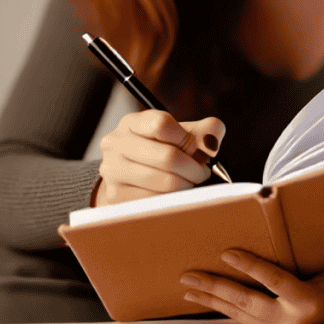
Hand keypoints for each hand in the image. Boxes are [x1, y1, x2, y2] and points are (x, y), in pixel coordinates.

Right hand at [94, 111, 225, 206]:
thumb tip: (211, 142)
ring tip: (189, 183)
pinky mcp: (116, 196)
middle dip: (194, 168)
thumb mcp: (182, 136)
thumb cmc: (162, 153)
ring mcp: (112, 170)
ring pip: (165, 181)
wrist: (132, 180)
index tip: (198, 148)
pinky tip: (175, 194)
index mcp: (132, 122)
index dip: (187, 138)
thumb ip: (204, 132)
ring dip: (186, 185)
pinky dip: (173, 199)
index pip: (161, 124)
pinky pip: (157, 201)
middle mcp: (116, 143)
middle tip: (202, 173)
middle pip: (167, 156)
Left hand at [180, 250, 323, 323]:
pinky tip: (212, 304)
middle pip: (246, 301)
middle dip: (215, 287)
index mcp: (307, 302)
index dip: (249, 266)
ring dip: (212, 301)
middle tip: (189, 276)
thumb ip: (296, 273)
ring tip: (190, 291)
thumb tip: (263, 262)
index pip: (273, 281)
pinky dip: (226, 311)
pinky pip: (245, 321)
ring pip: (239, 313)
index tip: (226, 253)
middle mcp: (290, 322)